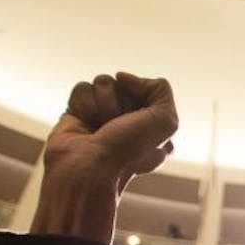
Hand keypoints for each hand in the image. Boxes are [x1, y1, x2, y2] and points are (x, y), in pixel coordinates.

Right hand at [32, 72, 177, 243]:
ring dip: (104, 104)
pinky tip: (84, 125)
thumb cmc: (129, 150)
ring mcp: (102, 114)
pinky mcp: (78, 111)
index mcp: (152, 124)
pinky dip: (84, 105)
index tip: (140, 124)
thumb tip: (122, 77)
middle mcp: (128, 119)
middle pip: (126, 83)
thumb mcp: (166, 121)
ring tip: (100, 127)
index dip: (145, 103)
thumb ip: (161, 90)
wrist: (89, 168)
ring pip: (104, 82)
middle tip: (118, 126)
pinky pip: (83, 88)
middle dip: (123, 102)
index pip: (151, 89)